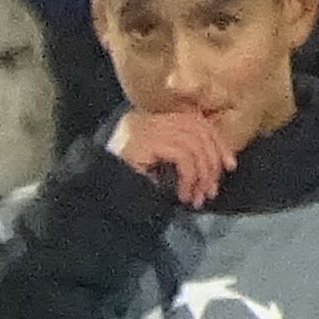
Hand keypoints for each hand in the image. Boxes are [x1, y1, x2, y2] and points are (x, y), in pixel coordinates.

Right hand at [107, 104, 239, 205]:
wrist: (91, 195)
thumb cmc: (121, 188)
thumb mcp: (156, 169)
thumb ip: (178, 158)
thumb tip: (213, 167)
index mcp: (152, 121)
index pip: (196, 121)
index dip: (217, 142)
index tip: (228, 166)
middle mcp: (148, 120)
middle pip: (198, 129)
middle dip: (212, 161)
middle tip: (211, 190)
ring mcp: (144, 128)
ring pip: (193, 143)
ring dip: (202, 174)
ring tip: (197, 198)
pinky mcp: (143, 142)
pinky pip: (182, 155)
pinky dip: (190, 176)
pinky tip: (183, 195)